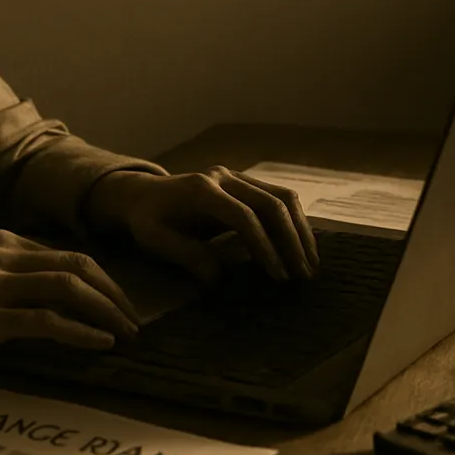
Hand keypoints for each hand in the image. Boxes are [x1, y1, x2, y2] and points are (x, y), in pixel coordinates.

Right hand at [0, 229, 142, 370]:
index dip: (102, 279)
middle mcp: (1, 254)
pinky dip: (80, 332)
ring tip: (125, 335)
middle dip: (114, 294)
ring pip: (69, 288)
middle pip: (78, 265)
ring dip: (105, 311)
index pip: (67, 254)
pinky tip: (99, 345)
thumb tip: (51, 293)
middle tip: (134, 321)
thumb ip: (7, 275)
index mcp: (1, 241)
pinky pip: (47, 321)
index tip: (119, 304)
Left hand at [84, 166, 318, 282]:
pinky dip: (294, 220)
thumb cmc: (148, 219)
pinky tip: (303, 245)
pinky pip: (278, 197)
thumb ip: (184, 254)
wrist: (143, 194)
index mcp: (202, 190)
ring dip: (300, 230)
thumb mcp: (154, 239)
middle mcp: (224, 177)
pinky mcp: (246, 182)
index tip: (278, 275)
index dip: (264, 246)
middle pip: (270, 203)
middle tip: (303, 274)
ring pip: (282, 196)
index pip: (243, 216)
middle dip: (291, 240)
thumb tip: (217, 278)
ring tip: (311, 264)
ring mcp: (237, 176)